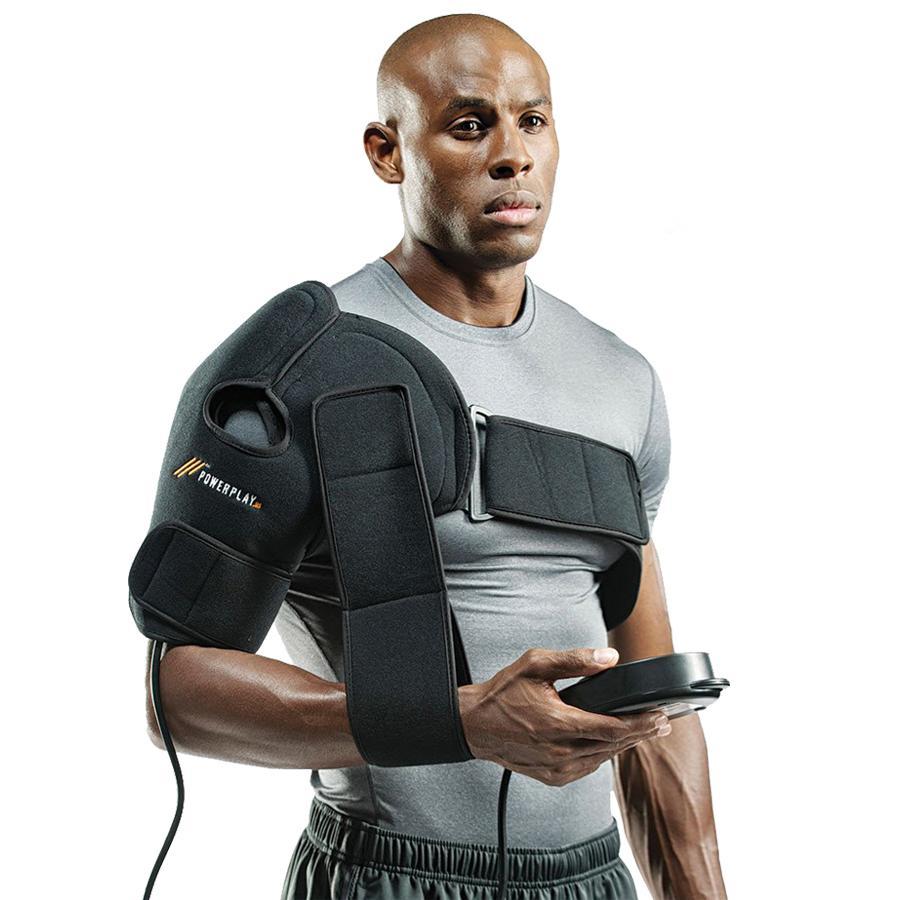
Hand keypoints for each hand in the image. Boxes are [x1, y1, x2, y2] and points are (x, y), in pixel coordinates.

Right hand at [458, 647, 670, 786]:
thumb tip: (609, 658)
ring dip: (623, 745)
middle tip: (662, 723)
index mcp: (558, 724)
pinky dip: (601, 755)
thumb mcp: (536, 665)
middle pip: (612, 746)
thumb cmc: (502, 694)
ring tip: (642, 731)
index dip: (640, 724)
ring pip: (601, 760)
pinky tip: (609, 743)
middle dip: (640, 733)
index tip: (660, 717)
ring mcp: (556, 768)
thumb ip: (575, 661)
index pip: (611, 728)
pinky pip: (587, 768)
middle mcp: (559, 751)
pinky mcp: (552, 777)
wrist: (474, 725)